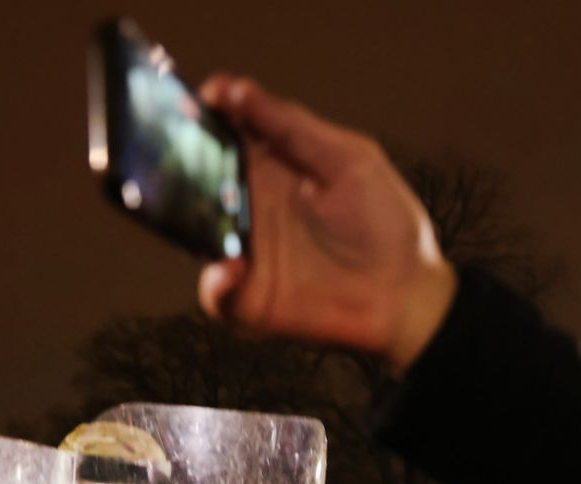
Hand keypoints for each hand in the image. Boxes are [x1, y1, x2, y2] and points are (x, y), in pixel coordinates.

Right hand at [196, 75, 457, 372]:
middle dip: (176, 164)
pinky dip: (215, 283)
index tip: (201, 98)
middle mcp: (250, 205)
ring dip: (186, 222)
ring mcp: (247, 251)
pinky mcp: (252, 298)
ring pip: (194, 234)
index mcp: (271, 166)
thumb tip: (237, 89)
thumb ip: (293, 127)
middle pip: (195, 180)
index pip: (225, 133)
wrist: (408, 292)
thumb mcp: (348, 160)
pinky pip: (216, 293)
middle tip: (171, 151)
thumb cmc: (385, 220)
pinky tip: (231, 269)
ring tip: (196, 210)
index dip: (207, 112)